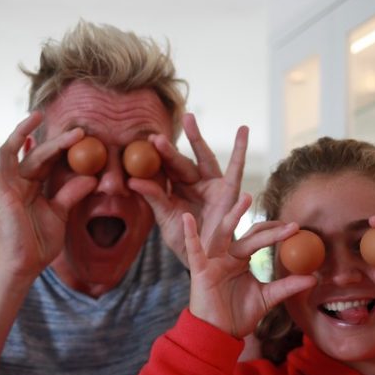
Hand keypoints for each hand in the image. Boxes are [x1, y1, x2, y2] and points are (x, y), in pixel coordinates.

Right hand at [0, 112, 95, 281]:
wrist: (25, 265)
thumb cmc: (39, 242)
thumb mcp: (60, 213)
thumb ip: (72, 194)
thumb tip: (92, 177)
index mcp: (33, 186)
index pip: (47, 160)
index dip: (62, 147)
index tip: (81, 136)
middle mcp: (19, 183)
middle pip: (35, 153)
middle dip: (55, 140)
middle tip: (78, 130)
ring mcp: (8, 187)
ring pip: (12, 153)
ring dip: (21, 133)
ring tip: (35, 117)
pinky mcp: (0, 195)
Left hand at [128, 113, 247, 266]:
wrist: (205, 257)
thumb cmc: (184, 239)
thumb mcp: (166, 218)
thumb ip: (153, 198)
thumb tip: (132, 181)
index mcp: (175, 189)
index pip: (164, 170)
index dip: (155, 158)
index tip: (144, 144)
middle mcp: (193, 183)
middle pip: (180, 161)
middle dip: (169, 148)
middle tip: (156, 136)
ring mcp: (211, 184)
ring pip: (203, 157)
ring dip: (196, 138)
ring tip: (189, 117)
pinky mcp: (229, 190)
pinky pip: (236, 168)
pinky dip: (240, 149)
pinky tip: (243, 130)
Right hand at [183, 195, 316, 337]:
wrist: (218, 335)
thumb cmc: (238, 316)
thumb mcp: (267, 298)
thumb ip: (288, 286)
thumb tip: (314, 278)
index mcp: (240, 259)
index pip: (259, 238)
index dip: (276, 232)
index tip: (296, 228)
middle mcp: (226, 256)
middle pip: (248, 235)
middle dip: (268, 228)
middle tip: (288, 223)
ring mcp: (213, 261)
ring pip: (223, 234)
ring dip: (234, 216)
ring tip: (245, 199)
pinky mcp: (200, 271)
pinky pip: (194, 251)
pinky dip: (190, 235)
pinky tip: (188, 219)